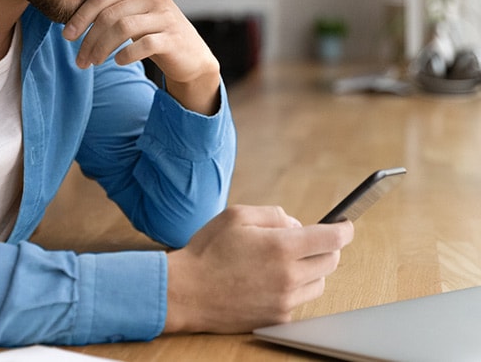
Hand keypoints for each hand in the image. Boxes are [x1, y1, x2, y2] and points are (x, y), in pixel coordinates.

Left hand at [62, 0, 220, 113]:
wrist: (190, 54)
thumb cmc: (155, 29)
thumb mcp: (136, 6)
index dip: (80, 16)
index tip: (67, 35)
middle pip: (109, 14)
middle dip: (89, 39)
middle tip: (79, 58)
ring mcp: (166, 15)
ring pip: (122, 28)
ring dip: (102, 49)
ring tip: (93, 62)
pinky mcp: (174, 37)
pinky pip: (143, 44)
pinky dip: (126, 54)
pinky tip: (118, 61)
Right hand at [164, 205, 353, 333]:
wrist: (187, 292)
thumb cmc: (208, 250)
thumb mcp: (237, 215)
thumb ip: (273, 214)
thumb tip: (296, 224)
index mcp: (281, 247)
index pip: (332, 239)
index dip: (343, 229)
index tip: (346, 225)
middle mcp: (289, 276)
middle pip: (331, 261)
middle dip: (326, 247)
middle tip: (307, 240)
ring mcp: (285, 300)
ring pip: (319, 283)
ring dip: (311, 269)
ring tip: (284, 261)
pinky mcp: (278, 318)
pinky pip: (300, 300)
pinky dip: (294, 288)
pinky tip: (270, 280)